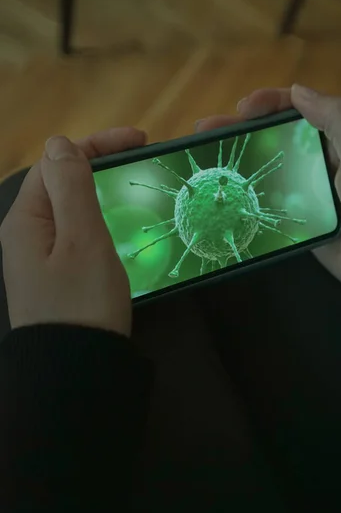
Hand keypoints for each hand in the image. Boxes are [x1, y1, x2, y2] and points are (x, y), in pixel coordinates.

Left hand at [1, 127, 145, 334]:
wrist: (76, 371)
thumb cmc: (82, 302)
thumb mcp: (82, 240)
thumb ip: (71, 187)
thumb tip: (60, 142)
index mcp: (27, 219)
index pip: (56, 161)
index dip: (96, 143)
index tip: (140, 141)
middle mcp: (27, 233)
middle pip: (60, 182)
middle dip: (99, 163)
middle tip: (140, 160)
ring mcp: (39, 256)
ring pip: (70, 207)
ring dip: (100, 190)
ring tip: (134, 186)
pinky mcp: (55, 275)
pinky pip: (75, 232)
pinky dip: (98, 217)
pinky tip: (119, 224)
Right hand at [196, 86, 340, 290]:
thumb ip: (337, 118)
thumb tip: (298, 90)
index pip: (303, 108)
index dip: (271, 102)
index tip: (242, 109)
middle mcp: (327, 158)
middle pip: (278, 135)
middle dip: (241, 129)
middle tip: (205, 130)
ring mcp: (312, 190)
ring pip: (270, 166)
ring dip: (238, 158)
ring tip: (205, 156)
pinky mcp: (303, 218)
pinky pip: (272, 200)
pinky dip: (248, 192)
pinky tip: (223, 190)